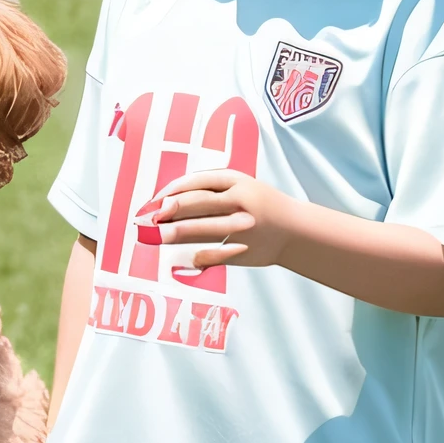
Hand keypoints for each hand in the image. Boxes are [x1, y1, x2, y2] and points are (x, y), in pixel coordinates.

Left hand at [136, 170, 296, 270]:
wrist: (295, 230)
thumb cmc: (259, 205)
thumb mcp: (240, 186)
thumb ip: (210, 189)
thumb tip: (168, 199)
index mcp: (237, 182)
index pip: (198, 182)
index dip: (172, 191)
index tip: (154, 200)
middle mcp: (240, 202)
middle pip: (198, 204)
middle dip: (170, 211)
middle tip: (148, 219)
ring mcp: (242, 227)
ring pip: (203, 229)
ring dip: (177, 234)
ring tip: (158, 237)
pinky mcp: (243, 250)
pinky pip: (215, 254)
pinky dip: (198, 257)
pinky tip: (184, 260)